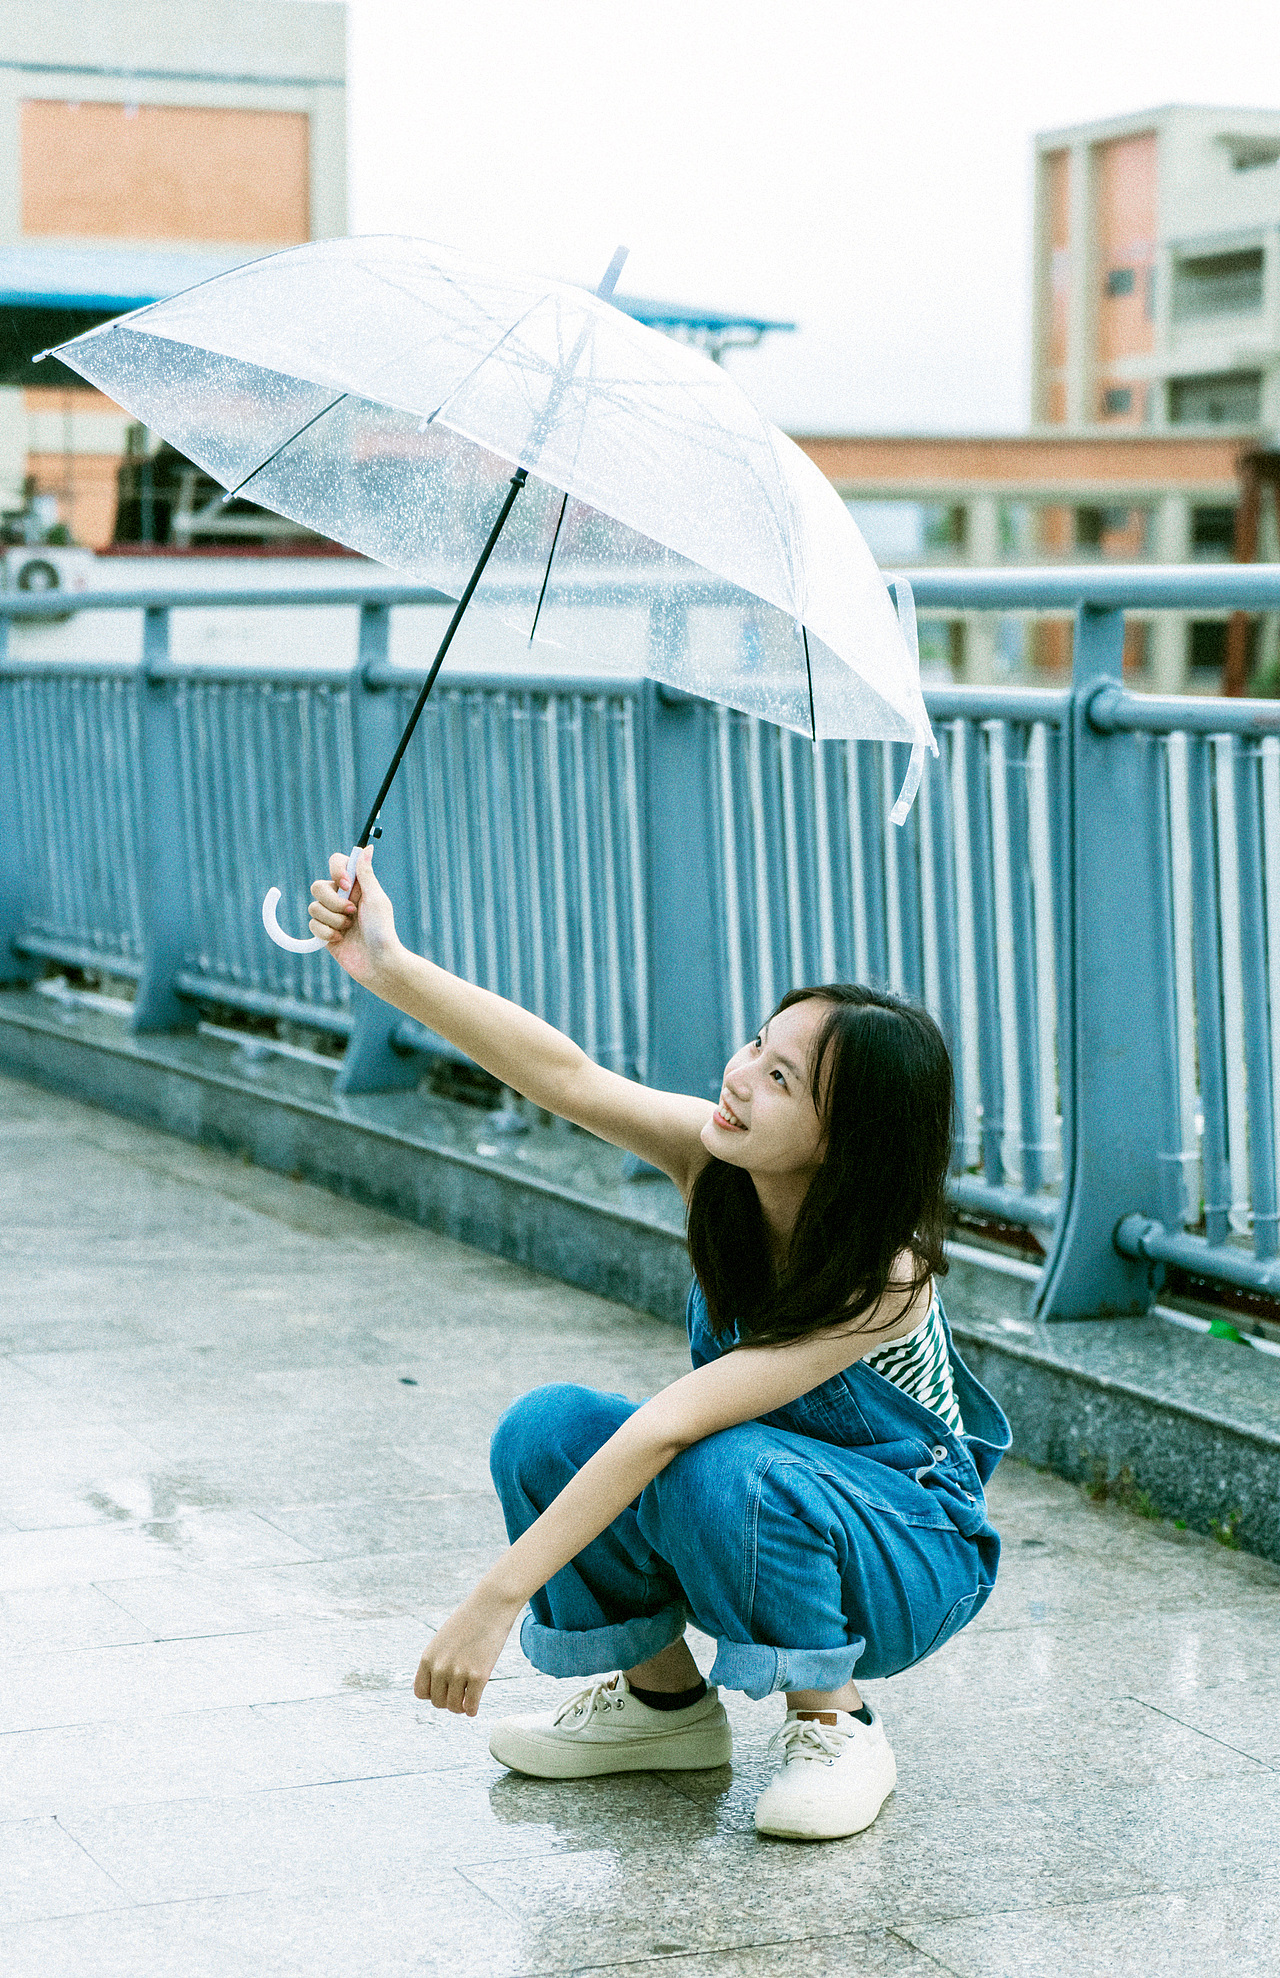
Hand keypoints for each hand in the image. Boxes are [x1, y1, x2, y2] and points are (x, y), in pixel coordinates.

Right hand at [308, 846, 398, 986]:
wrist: (378, 963)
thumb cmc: (382, 930)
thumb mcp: (376, 898)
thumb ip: (366, 874)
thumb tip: (368, 848)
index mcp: (356, 887)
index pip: (337, 864)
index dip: (337, 870)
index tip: (346, 883)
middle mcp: (342, 899)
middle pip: (318, 886)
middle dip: (332, 901)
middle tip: (352, 913)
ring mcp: (332, 916)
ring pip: (313, 907)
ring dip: (332, 919)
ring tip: (348, 929)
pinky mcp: (325, 934)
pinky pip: (312, 925)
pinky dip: (325, 932)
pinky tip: (339, 940)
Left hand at [413, 1587, 521, 1715]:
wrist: (490, 1605)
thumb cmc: (468, 1622)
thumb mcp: (442, 1640)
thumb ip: (435, 1663)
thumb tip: (428, 1690)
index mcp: (427, 1657)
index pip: (420, 1692)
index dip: (432, 1694)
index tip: (444, 1689)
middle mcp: (440, 1667)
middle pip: (437, 1702)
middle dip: (448, 1701)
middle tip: (459, 1693)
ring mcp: (459, 1672)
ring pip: (453, 1707)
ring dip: (460, 1707)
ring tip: (467, 1699)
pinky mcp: (479, 1675)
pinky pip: (471, 1706)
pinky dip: (472, 1710)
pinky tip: (474, 1706)